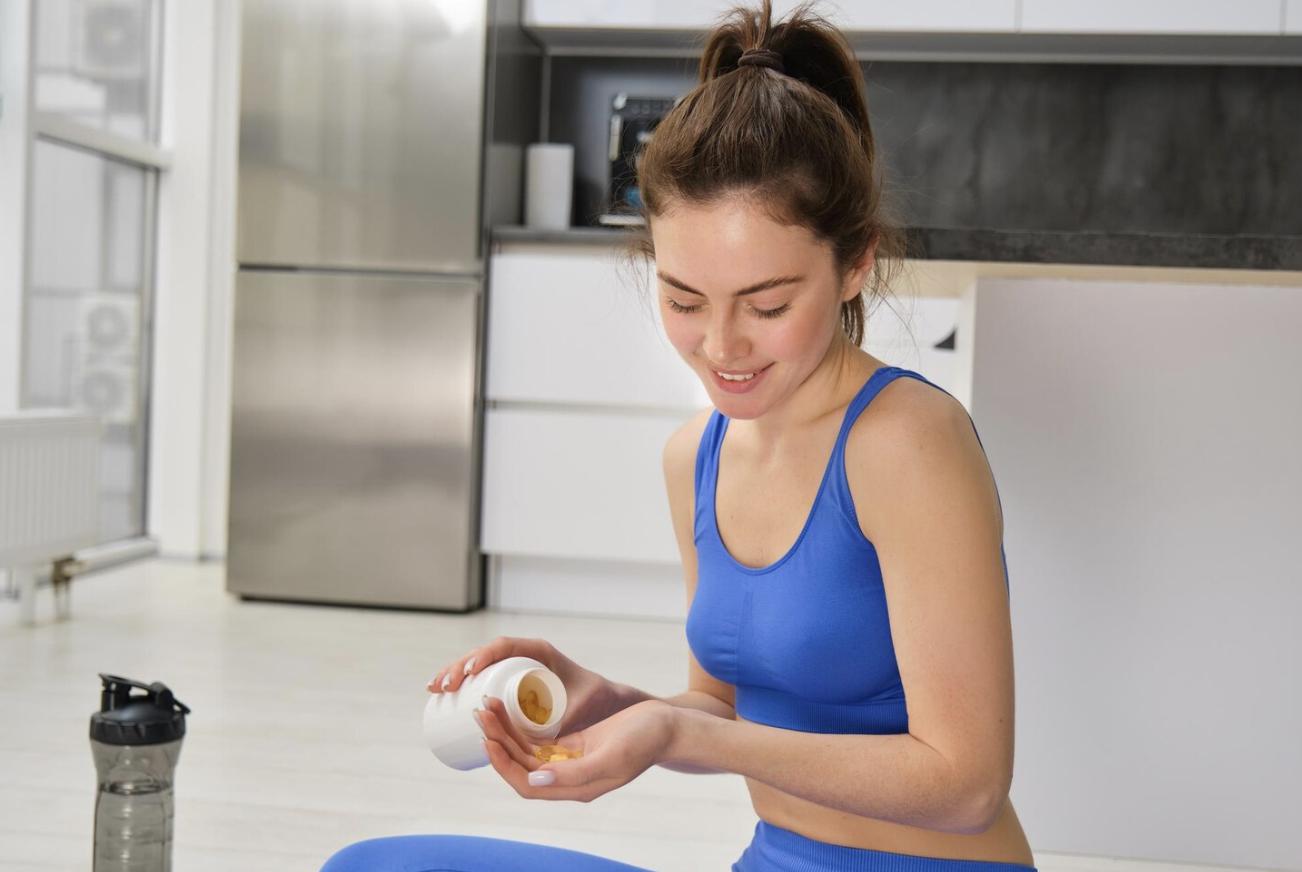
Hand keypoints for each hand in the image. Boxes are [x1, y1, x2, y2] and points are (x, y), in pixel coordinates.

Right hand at [427, 636, 617, 734]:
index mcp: (539, 651)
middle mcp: (524, 655)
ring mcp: (514, 667)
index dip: (483, 656)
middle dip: (459, 666)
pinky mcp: (509, 681)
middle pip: (484, 654)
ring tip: (434, 689)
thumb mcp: (581, 707)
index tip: (468, 674)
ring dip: (453, 672)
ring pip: (478, 664)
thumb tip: (544, 741)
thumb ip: (568, 721)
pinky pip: (480, 676)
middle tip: (443, 688)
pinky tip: (440, 690)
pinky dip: (459, 680)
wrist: (603, 701)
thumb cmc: (595, 701)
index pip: (504, 646)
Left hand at [475, 696, 674, 803]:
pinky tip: (509, 709)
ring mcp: (570, 762)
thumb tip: (536, 778)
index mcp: (577, 788)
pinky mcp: (573, 745)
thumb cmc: (645, 739)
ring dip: (506, 732)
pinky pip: (540, 740)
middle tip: (482, 712)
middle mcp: (569, 778)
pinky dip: (522, 727)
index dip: (504, 766)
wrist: (667, 726)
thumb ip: (575, 772)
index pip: (527, 785)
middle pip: (521, 767)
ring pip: (527, 752)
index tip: (489, 740)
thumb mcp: (612, 755)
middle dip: (499, 742)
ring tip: (488, 706)